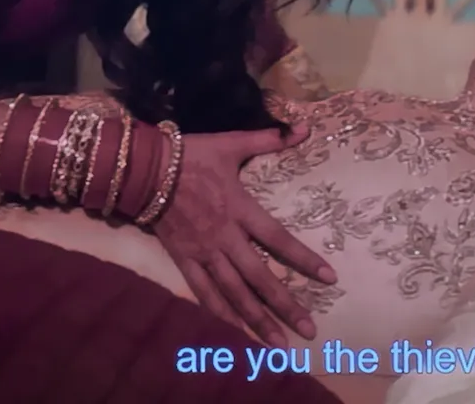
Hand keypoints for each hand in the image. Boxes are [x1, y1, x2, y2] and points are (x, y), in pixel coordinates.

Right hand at [150, 125, 335, 344]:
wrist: (144, 168)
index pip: (279, 239)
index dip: (304, 259)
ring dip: (257, 321)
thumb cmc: (191, 155)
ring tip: (278, 345)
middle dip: (286, 306)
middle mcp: (225, 238)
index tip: (329, 279)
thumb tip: (305, 128)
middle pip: (260, 278)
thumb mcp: (231, 144)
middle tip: (310, 330)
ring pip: (234, 294)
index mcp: (241, 209)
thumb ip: (269, 140)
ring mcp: (203, 254)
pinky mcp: (183, 262)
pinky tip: (234, 334)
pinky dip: (220, 315)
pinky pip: (203, 294)